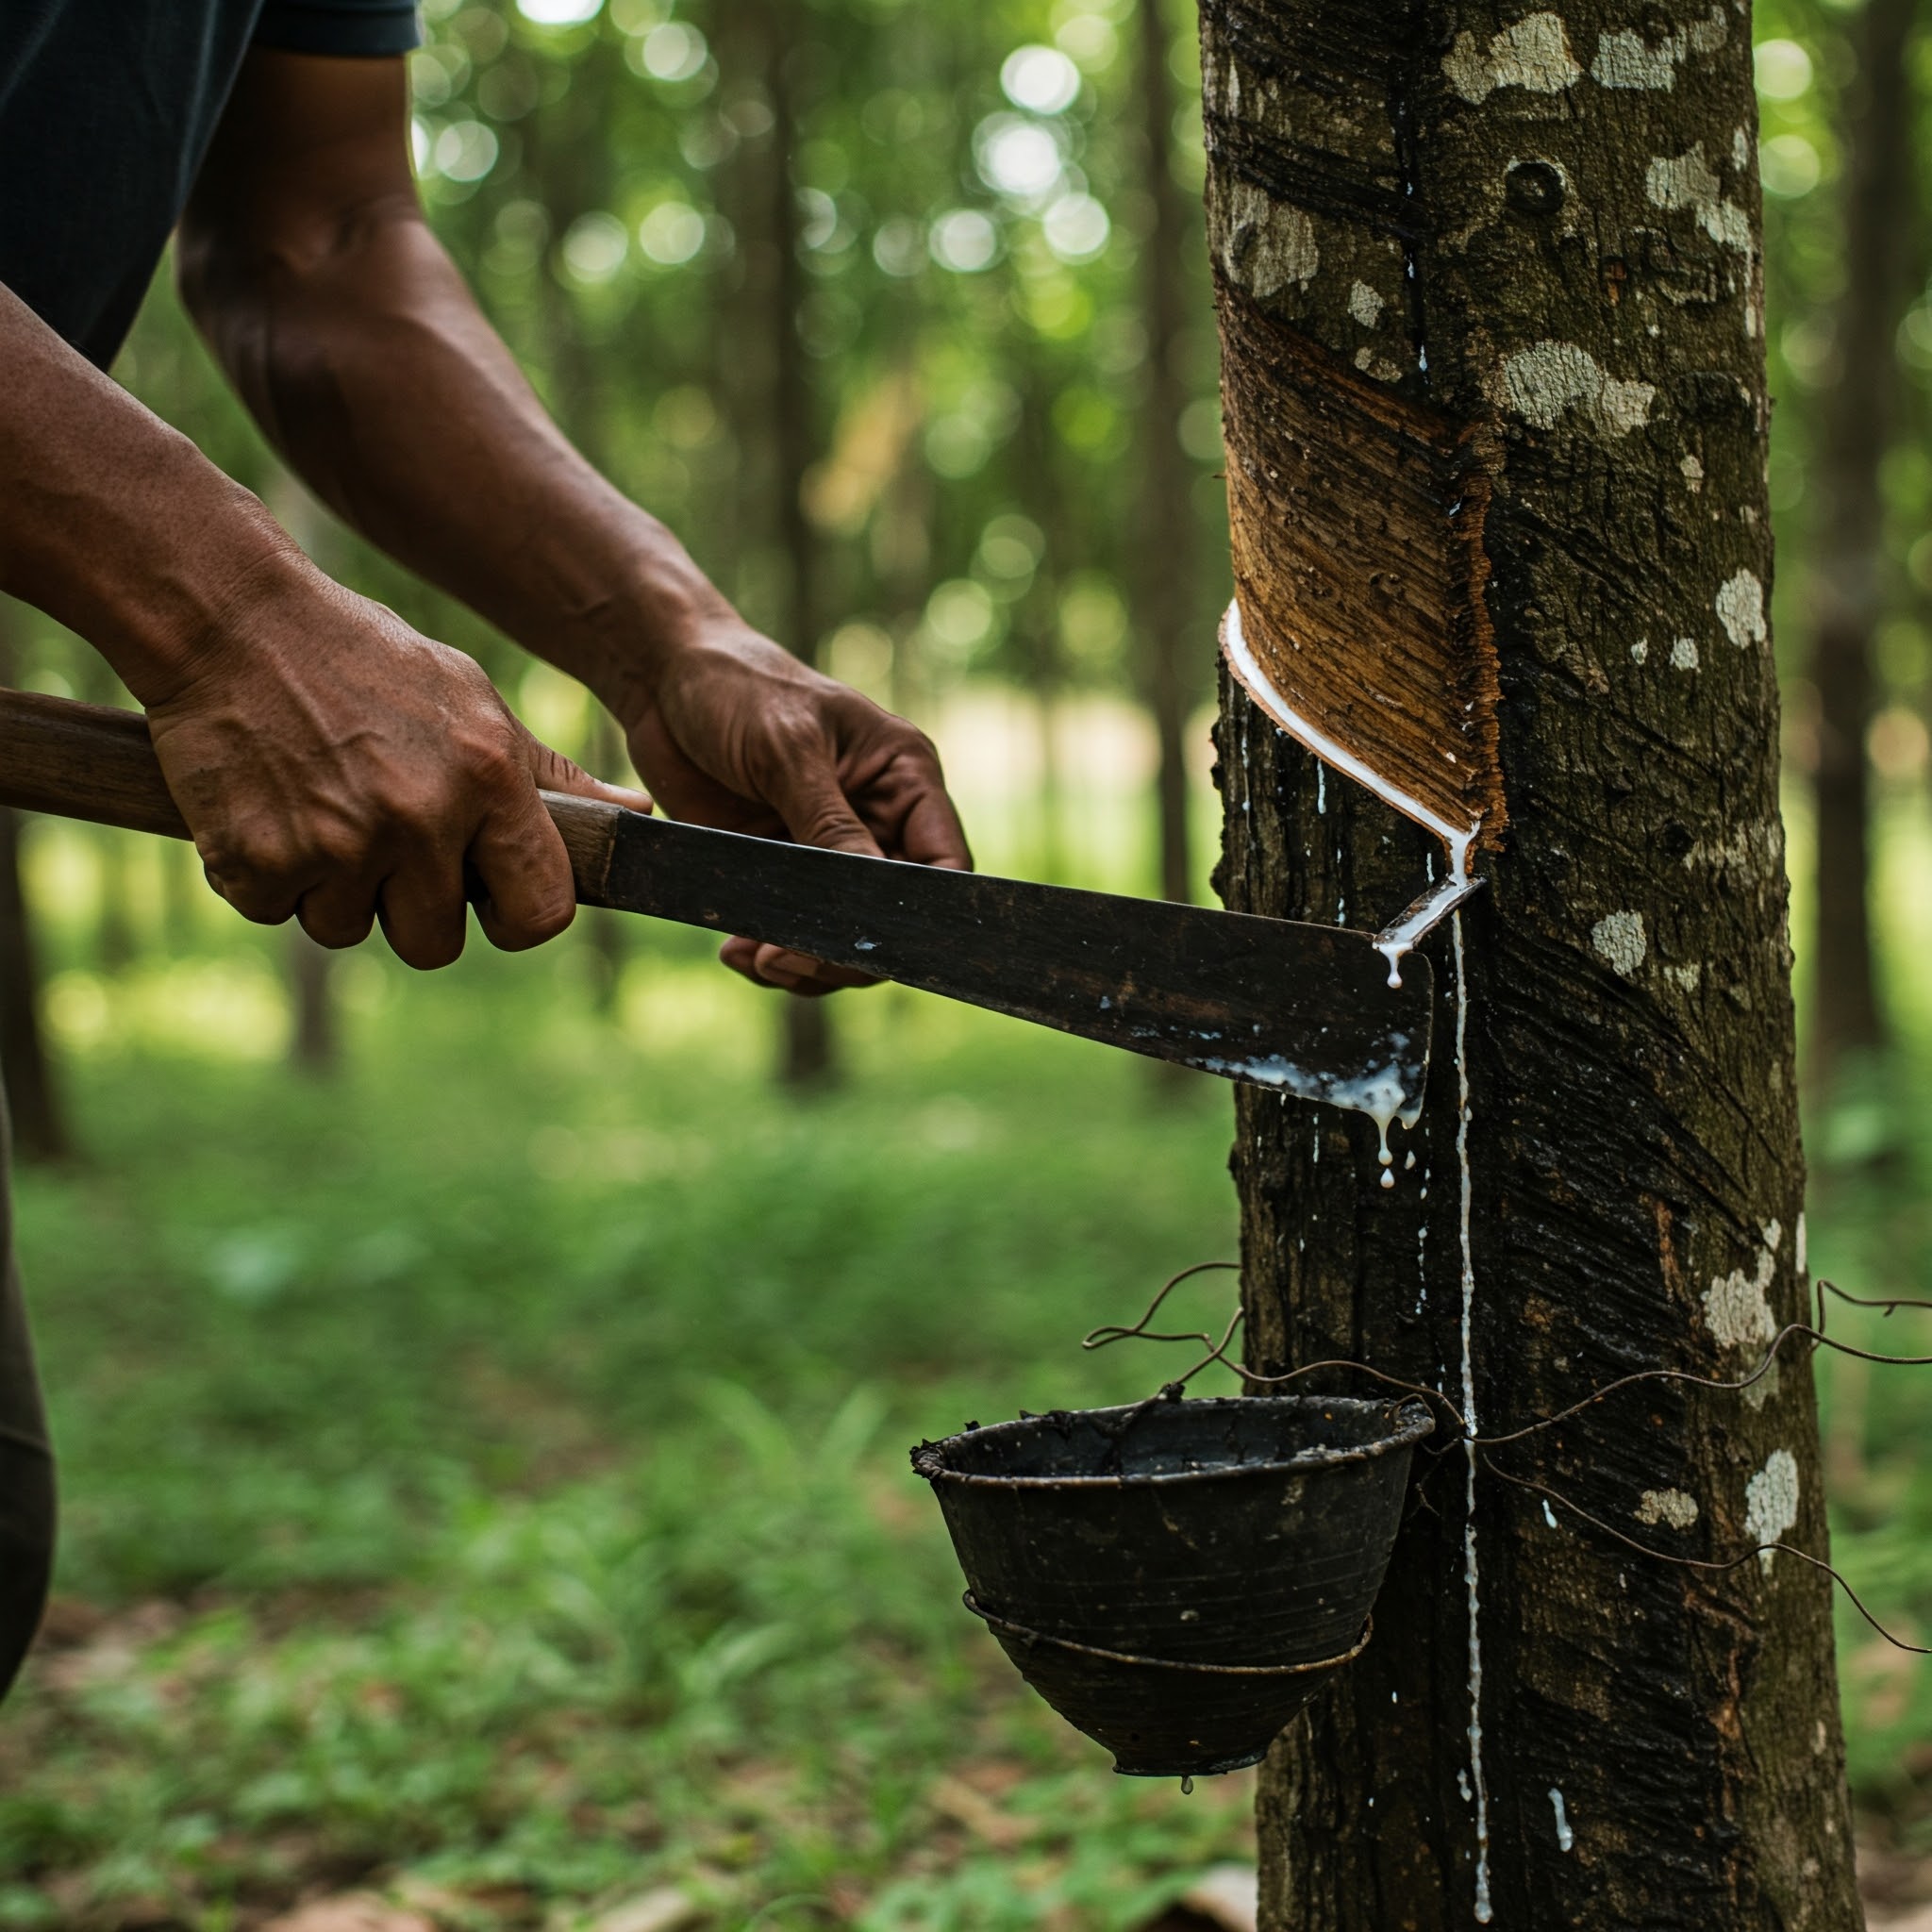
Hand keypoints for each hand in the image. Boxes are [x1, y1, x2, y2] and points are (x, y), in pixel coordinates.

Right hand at [146, 561, 651, 968]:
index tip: (484, 896)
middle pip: (434, 943)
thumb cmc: (367, 662)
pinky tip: (267, 805)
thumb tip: (637, 815)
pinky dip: (266, 875)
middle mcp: (421, 818)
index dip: (512, 916)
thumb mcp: (475, 703)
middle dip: (406, 906)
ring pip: (347, 929)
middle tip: (376, 834)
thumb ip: (551, 778)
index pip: (541, 913)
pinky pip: (276, 911)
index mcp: (489, 780)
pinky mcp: (257, 860)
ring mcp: (337, 844)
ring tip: (318, 803)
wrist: (230, 620)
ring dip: (331, 889)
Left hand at [620, 619, 971, 993]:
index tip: (871, 945)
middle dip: (845, 948)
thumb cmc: (738, 688)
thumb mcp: (788, 751)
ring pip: (841, 933)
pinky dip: (768, 950)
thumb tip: (866, 898)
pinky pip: (790, 928)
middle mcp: (878, 820)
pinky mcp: (778, 868)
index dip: (919, 914)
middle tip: (788, 959)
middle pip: (891, 913)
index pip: (943, 864)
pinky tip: (734, 950)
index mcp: (904, 779)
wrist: (664, 680)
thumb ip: (829, 826)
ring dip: (803, 959)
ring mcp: (827, 850)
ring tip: (755, 959)